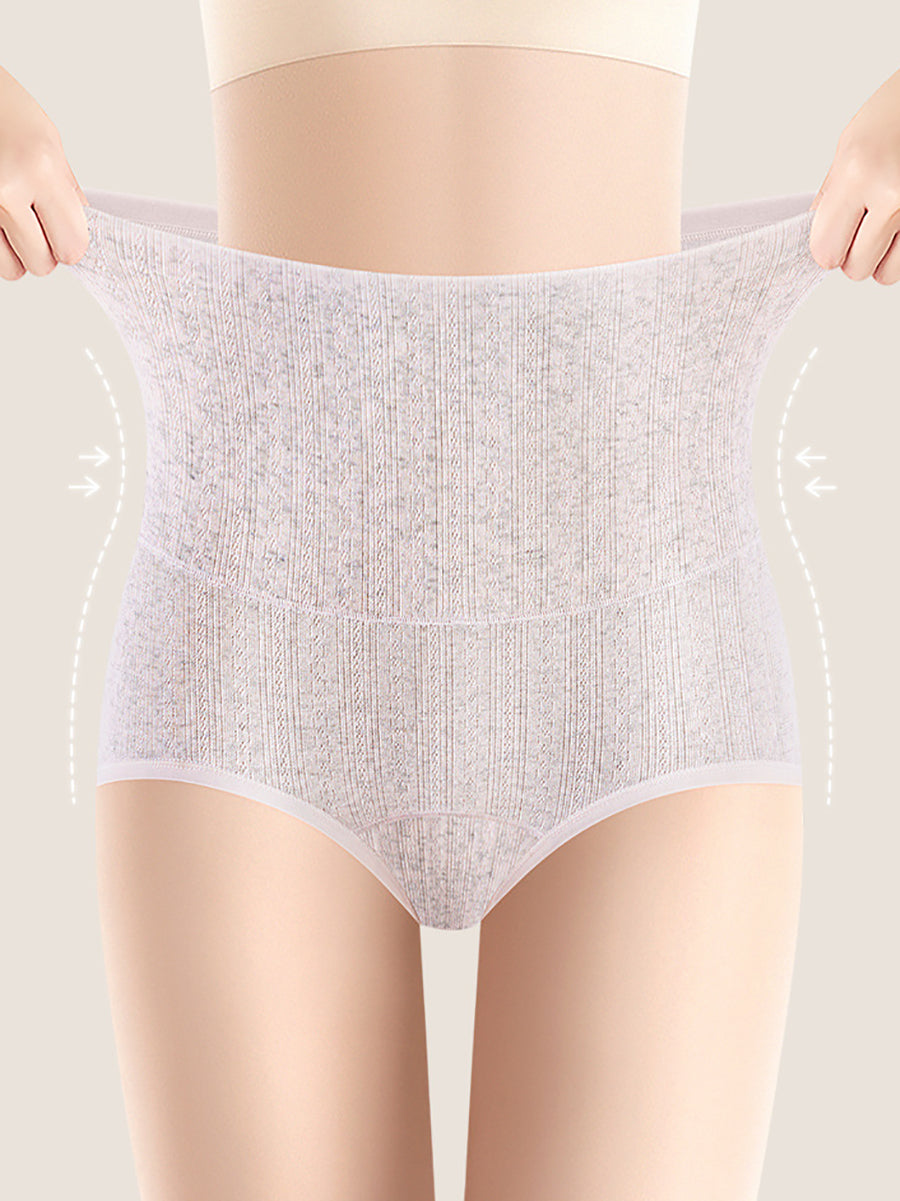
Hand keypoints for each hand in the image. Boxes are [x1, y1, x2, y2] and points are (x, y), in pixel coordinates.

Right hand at [0, 64, 89, 280]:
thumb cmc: (0, 105)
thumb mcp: (47, 137)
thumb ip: (66, 188)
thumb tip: (83, 227)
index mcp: (39, 169)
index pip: (72, 246)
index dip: (70, 244)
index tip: (66, 235)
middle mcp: (6, 190)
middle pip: (41, 265)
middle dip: (42, 250)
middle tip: (35, 224)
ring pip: (10, 270)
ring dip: (14, 253)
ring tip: (12, 219)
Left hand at [809, 68, 899, 284]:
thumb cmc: (897, 111)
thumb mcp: (850, 144)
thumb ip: (831, 194)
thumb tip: (816, 233)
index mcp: (859, 174)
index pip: (826, 250)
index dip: (826, 248)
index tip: (830, 238)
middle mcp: (892, 195)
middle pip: (856, 269)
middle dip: (854, 254)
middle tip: (860, 227)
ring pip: (886, 274)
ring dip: (881, 257)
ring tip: (884, 224)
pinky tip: (899, 222)